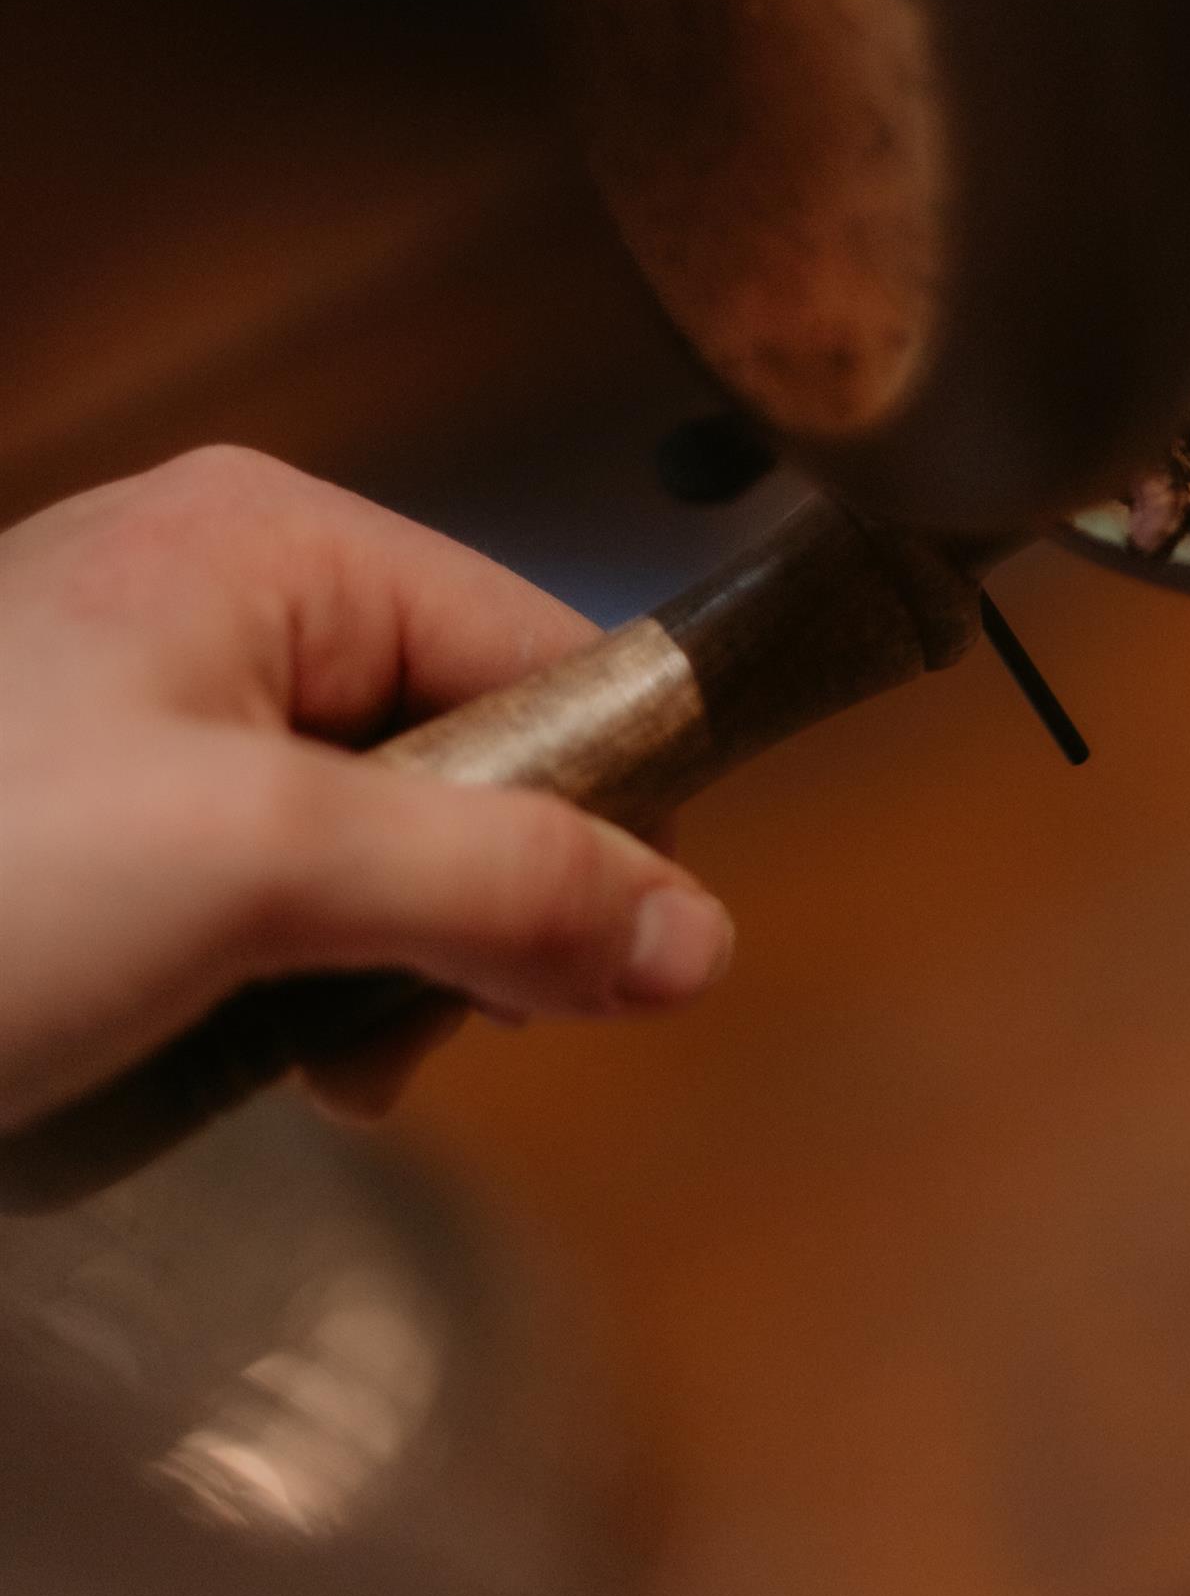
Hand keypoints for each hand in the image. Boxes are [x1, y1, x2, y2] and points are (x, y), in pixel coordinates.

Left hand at [0, 446, 733, 1132]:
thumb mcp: (263, 873)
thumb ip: (501, 889)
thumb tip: (709, 942)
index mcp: (274, 539)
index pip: (540, 653)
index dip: (596, 815)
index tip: (588, 977)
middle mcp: (216, 590)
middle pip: (458, 752)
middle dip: (451, 916)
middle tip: (376, 1041)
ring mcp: (133, 704)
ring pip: (360, 842)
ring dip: (353, 973)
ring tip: (271, 1056)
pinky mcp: (73, 818)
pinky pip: (251, 890)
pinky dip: (254, 985)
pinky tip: (199, 1050)